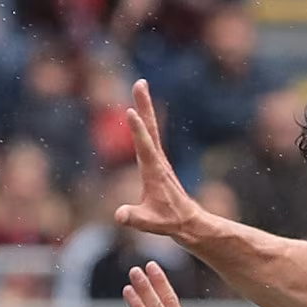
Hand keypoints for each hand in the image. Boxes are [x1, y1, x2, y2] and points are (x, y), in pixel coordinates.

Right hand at [112, 82, 208, 242]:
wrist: (187, 221)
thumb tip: (120, 216)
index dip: (137, 130)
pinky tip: (141, 112)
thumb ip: (135, 219)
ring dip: (145, 107)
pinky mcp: (157, 161)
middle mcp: (158, 160)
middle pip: (150, 128)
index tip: (131, 111)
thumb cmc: (168, 222)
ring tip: (140, 86)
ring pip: (150, 128)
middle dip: (144, 105)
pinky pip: (149, 135)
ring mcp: (158, 159)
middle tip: (140, 82)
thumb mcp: (150, 223)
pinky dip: (144, 121)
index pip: (144, 146)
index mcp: (154, 171)